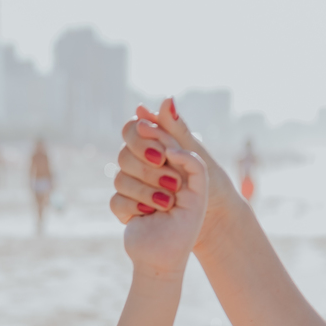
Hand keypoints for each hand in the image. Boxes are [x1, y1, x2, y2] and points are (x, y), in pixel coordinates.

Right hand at [111, 98, 238, 255]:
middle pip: (123, 154)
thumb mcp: (196, 157)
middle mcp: (139, 162)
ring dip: (146, 190)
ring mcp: (130, 185)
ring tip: (169, 201)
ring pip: (119, 179)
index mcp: (156, 145)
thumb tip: (167, 98)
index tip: (163, 154)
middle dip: (148, 169)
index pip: (133, 129)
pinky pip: (116, 201)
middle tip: (172, 182)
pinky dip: (136, 206)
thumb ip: (178, 129)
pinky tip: (152, 212)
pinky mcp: (125, 208)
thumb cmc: (209, 189)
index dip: (142, 139)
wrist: (207, 227)